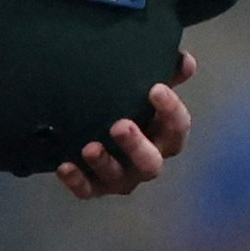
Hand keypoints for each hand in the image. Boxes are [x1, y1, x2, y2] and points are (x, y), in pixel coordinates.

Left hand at [58, 71, 190, 200]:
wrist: (93, 127)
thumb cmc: (129, 106)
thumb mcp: (146, 87)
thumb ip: (166, 74)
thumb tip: (184, 59)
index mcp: (164, 137)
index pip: (177, 128)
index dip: (170, 111)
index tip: (156, 89)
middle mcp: (146, 162)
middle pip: (151, 163)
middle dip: (136, 146)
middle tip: (120, 126)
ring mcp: (121, 178)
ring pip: (119, 179)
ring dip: (105, 164)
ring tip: (90, 148)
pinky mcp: (94, 187)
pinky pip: (87, 191)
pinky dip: (76, 181)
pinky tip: (64, 166)